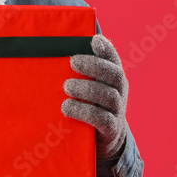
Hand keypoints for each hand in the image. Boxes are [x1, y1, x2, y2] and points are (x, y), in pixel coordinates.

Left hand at [62, 35, 128, 160]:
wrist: (103, 137)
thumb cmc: (88, 102)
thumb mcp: (85, 84)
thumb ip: (76, 68)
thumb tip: (58, 41)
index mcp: (112, 76)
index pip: (113, 59)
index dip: (106, 48)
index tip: (94, 39)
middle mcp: (119, 91)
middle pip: (114, 74)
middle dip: (94, 66)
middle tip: (72, 61)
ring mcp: (117, 110)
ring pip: (108, 95)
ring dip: (86, 88)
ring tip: (66, 86)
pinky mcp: (110, 128)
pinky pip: (102, 119)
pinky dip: (83, 111)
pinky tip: (66, 107)